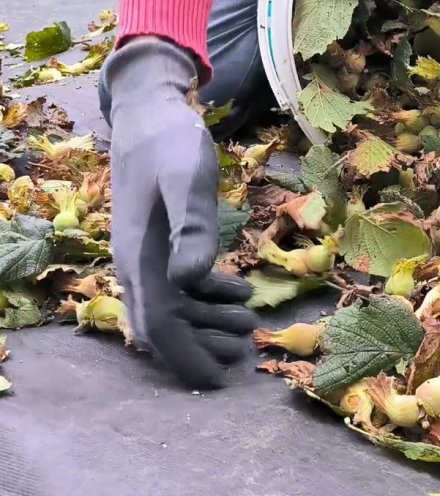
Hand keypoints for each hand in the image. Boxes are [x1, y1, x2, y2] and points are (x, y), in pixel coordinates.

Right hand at [100, 39, 257, 388]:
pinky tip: (236, 289)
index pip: (160, 324)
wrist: (150, 115)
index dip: (187, 355)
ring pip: (169, 312)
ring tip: (247, 321)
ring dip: (207, 324)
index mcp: (141, 259)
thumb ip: (192, 229)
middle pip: (162, 327)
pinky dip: (203, 299)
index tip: (217, 380)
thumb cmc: (171, 145)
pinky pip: (174, 290)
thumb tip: (191, 281)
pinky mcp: (156, 247)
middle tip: (245, 345)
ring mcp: (144, 258)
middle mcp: (137, 266)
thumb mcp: (189, 181)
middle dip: (202, 345)